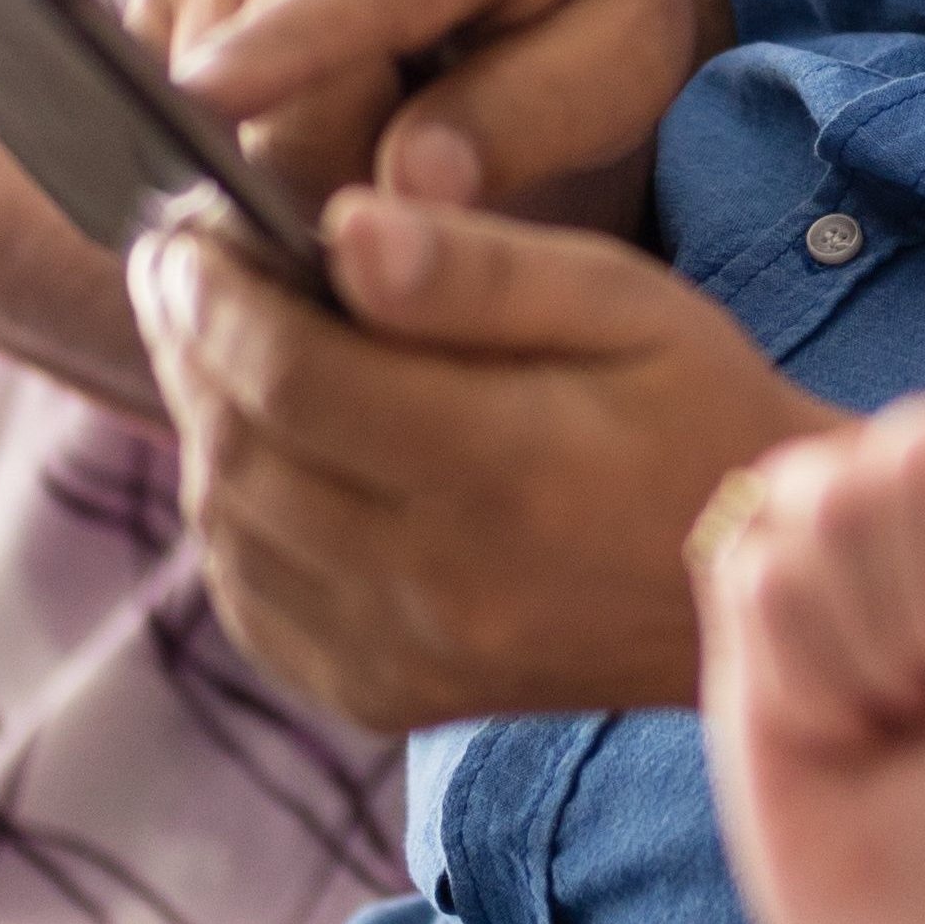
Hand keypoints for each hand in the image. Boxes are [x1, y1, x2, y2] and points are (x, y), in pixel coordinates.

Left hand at [128, 169, 840, 729]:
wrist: (747, 584)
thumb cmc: (695, 411)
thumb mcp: (621, 301)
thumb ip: (477, 268)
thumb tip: (346, 230)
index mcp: (505, 469)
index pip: (295, 379)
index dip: (215, 298)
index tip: (187, 227)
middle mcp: (441, 582)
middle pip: (242, 456)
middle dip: (185, 346)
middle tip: (176, 263)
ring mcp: (407, 655)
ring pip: (229, 534)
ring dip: (199, 427)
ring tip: (209, 339)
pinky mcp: (387, 696)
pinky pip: (255, 606)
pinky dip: (229, 521)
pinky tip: (258, 453)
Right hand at [132, 0, 700, 227]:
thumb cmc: (583, 3)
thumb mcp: (625, 60)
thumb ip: (531, 118)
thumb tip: (411, 184)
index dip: (285, 44)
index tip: (208, 99)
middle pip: (279, 102)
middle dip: (339, 182)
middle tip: (427, 171)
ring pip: (207, 111)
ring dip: (281, 162)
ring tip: (375, 120)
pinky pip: (162, 95)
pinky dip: (220, 135)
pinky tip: (299, 108)